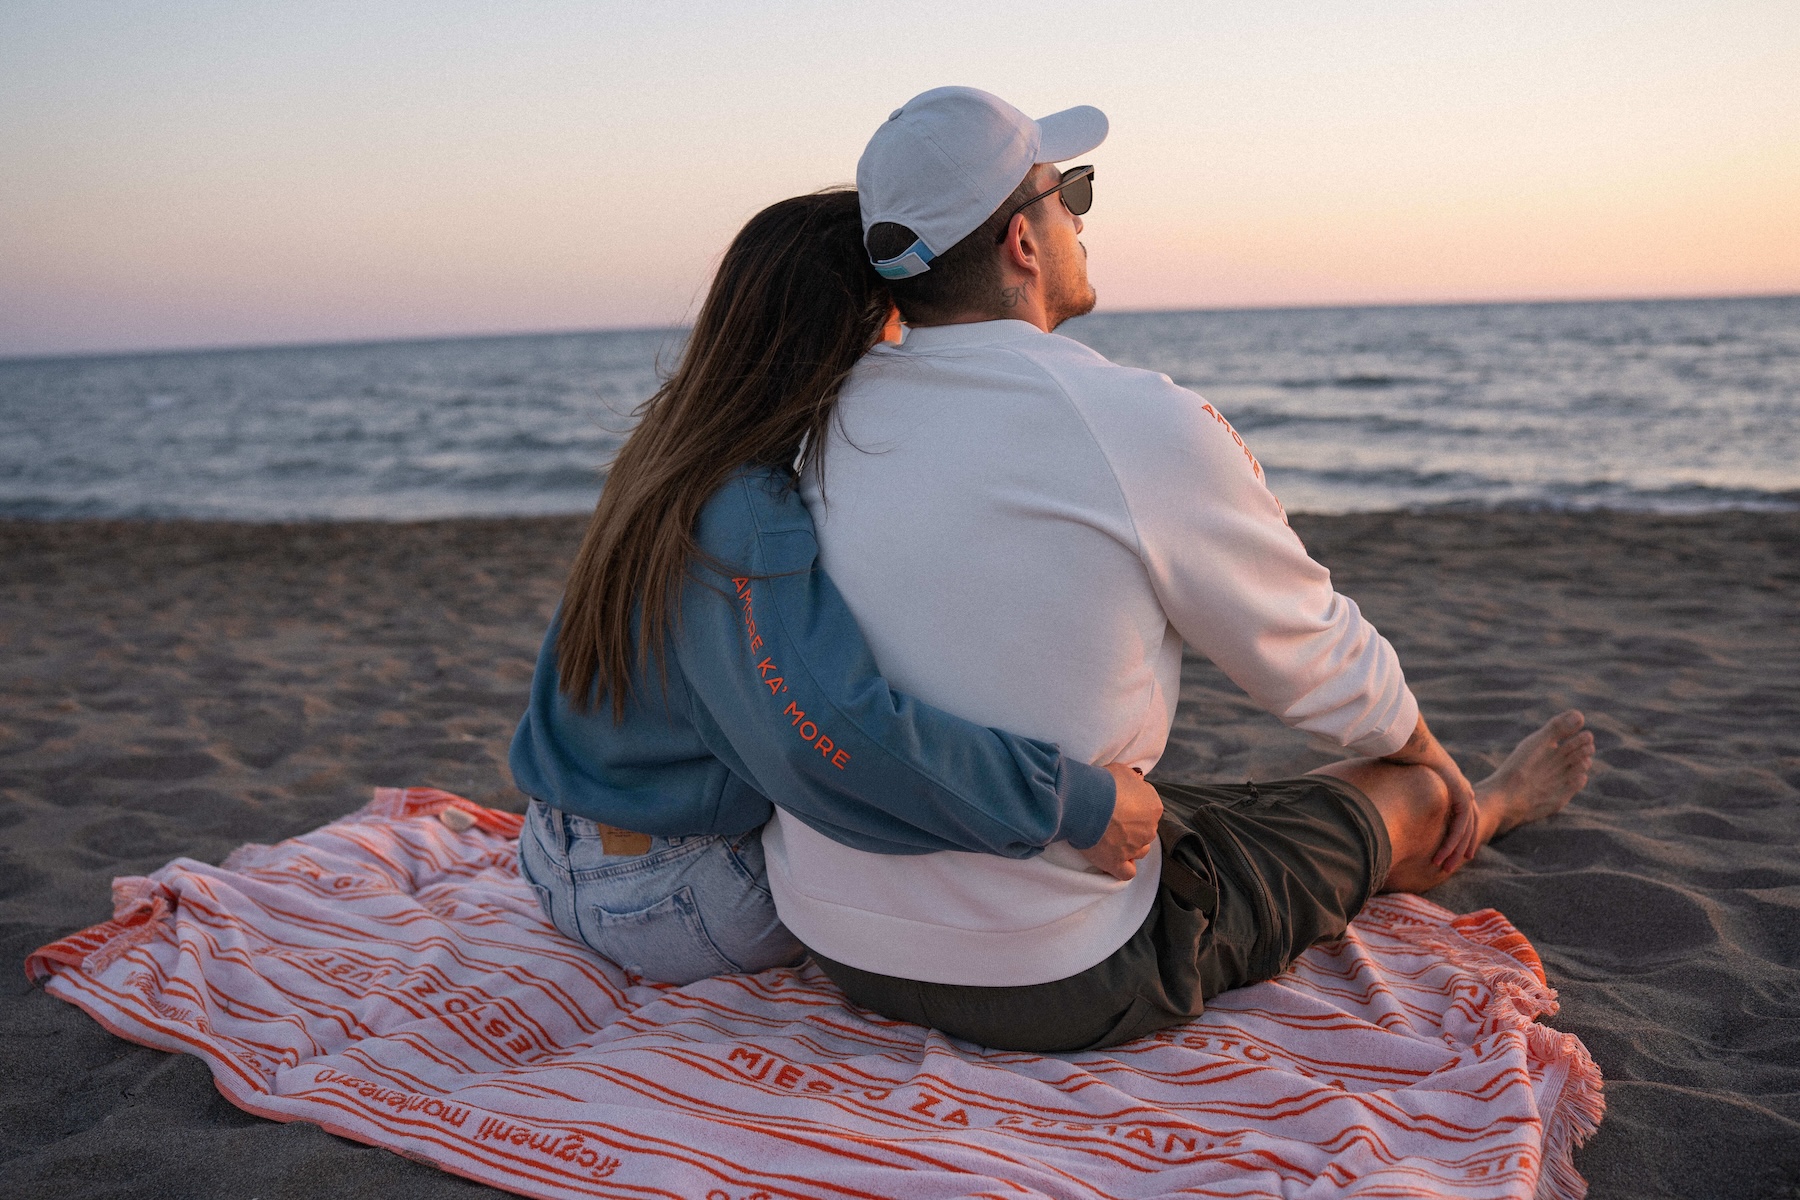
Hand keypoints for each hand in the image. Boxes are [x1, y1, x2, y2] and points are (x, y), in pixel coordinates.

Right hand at [1076, 764, 1163, 880]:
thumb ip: (1133, 780)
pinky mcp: (1118, 862)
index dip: (1134, 806)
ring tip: (1112, 839)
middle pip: (1145, 830)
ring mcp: (1134, 848)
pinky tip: (1116, 861)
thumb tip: (1136, 782)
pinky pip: (1127, 872)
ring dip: (1131, 846)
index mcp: (1153, 807)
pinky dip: (1123, 867)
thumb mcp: (1123, 771)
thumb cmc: (1104, 783)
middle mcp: (1148, 829)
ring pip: (1140, 851)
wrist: (1085, 802)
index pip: (1149, 808)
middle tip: (1112, 819)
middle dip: (1132, 826)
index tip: (1119, 803)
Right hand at [1381, 716, 1478, 869]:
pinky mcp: (1461, 793)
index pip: (1456, 814)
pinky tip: (1444, 855)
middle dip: (1459, 846)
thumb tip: (1372, 795)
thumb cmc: (1396, 753)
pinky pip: (1461, 823)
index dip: (1452, 834)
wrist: (1407, 739)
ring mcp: (1462, 789)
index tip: (1444, 850)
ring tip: (1445, 867)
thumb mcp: (1397, 775)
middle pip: (1466, 824)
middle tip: (1449, 866)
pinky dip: (1454, 841)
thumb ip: (1393, 787)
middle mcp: (1458, 786)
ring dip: (1456, 849)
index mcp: (1446, 782)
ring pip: (1466, 828)